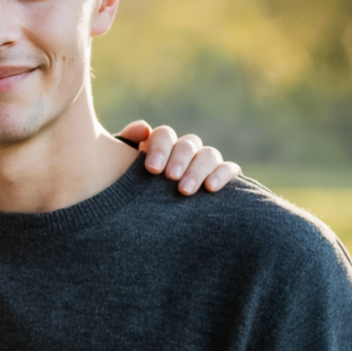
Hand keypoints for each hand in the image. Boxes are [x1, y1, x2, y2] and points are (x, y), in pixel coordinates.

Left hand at [116, 121, 241, 194]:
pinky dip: (222, 175)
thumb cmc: (131, 193)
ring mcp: (204, 163)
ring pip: (209, 154)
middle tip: (170, 178)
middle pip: (188, 143)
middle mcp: (184, 151)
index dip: (160, 147)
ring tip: (185, 190)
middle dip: (179, 159)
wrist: (145, 221)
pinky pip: (229, 168)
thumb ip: (126, 147)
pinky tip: (211, 188)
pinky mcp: (222, 176)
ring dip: (198, 170)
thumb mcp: (123, 172)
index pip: (164, 135)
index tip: (152, 168)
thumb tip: (142, 129)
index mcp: (160, 146)